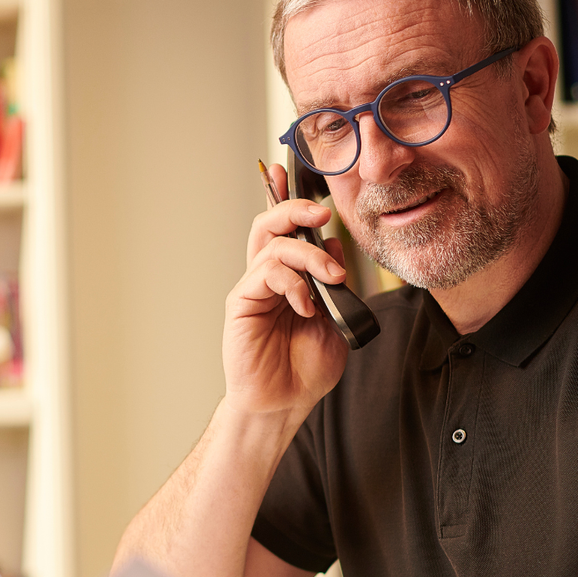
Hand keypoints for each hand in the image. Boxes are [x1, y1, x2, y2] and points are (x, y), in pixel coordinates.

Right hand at [222, 164, 350, 417]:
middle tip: (321, 213)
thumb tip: (334, 247)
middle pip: (270, 225)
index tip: (289, 173)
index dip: (285, 199)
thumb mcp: (335, 318)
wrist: (284, 403)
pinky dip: (294, 284)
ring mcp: (253, 289)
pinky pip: (266, 274)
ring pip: (273, 245)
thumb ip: (334, 283)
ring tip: (331, 278)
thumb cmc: (305, 368)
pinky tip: (307, 307)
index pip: (285, 230)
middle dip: (294, 208)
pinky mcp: (242, 303)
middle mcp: (267, 278)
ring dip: (309, 255)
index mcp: (289, 278)